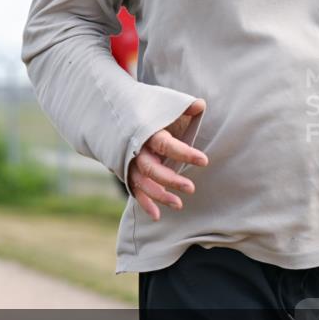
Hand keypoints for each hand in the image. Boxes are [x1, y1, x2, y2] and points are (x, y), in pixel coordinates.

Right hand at [128, 99, 208, 220]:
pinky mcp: (127, 171)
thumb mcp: (163, 104)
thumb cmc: (147, 109)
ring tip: (178, 205)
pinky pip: (134, 189)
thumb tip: (200, 105)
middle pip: (150, 168)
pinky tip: (156, 215)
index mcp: (147, 132)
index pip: (166, 145)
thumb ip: (182, 107)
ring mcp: (129, 162)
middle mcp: (136, 149)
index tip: (204, 161)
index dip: (184, 153)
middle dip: (170, 179)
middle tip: (191, 188)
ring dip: (158, 195)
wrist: (115, 111)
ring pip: (141, 182)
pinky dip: (144, 202)